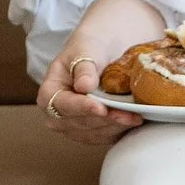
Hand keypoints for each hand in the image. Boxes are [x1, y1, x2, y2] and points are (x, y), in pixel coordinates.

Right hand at [35, 0, 171, 140]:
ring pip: (93, 134)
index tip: (100, 107)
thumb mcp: (86, 49)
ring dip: (115, 126)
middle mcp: (57, 113)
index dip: (81, 108)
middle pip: (78, 123)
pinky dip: (119, 130)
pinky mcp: (91, 132)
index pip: (61, 105)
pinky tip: (132, 121)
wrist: (105, 50)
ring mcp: (73, 125)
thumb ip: (84, 68)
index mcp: (49, 91)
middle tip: (127, 113)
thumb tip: (84, 86)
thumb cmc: (90, 47)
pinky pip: (103, 137)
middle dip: (104, 119)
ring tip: (135, 116)